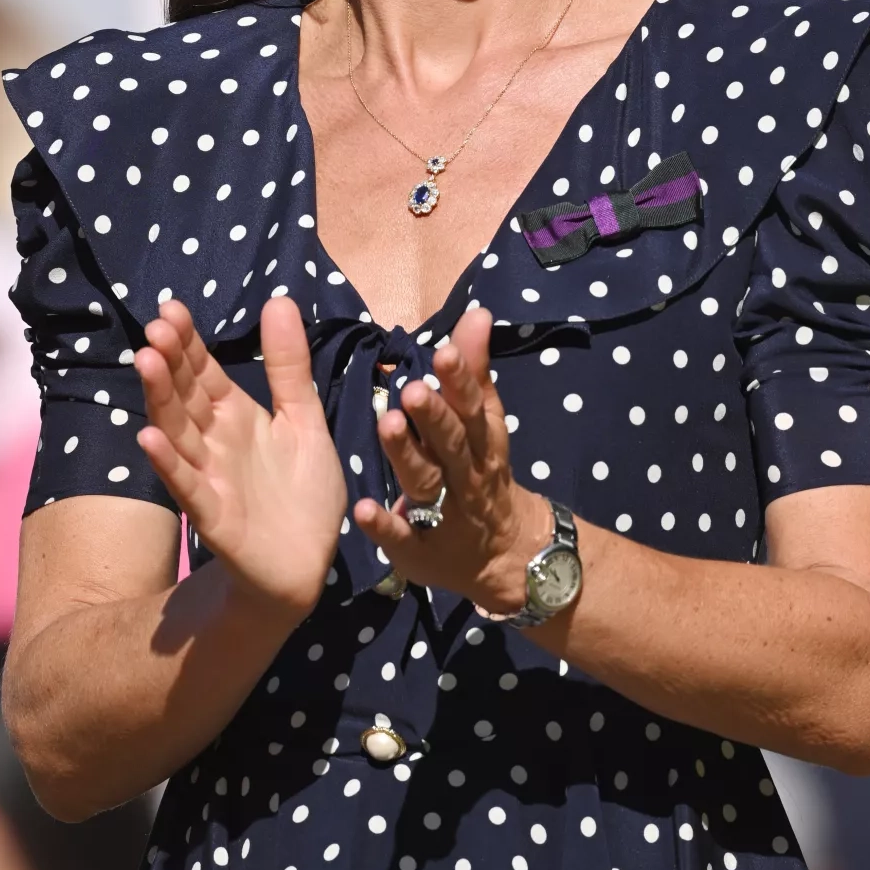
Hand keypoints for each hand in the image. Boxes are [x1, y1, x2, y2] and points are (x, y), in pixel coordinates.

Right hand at [134, 297, 346, 617]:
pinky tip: (149, 439)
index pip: (204, 373)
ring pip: (179, 433)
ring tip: (146, 363)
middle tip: (156, 328)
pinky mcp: (214, 517)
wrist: (308, 564)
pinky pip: (187, 487)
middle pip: (186, 397)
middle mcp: (215, 443)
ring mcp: (210, 478)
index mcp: (236, 417)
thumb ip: (289, 366)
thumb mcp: (303, 419)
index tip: (171, 308)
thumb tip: (280, 298)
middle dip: (171, 363)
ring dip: (161, 401)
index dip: (189, 344)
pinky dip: (168, 464)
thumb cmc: (302, 494)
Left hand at [352, 307, 551, 613]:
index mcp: (481, 443)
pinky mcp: (421, 549)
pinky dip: (385, 525)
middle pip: (452, 444)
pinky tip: (363, 509)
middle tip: (412, 389)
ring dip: (407, 456)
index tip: (444, 351)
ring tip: (385, 426)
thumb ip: (474, 372)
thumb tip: (476, 313)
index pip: (473, 407)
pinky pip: (403, 537)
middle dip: (434, 417)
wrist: (506, 557)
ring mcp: (444, 514)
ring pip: (426, 482)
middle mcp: (467, 475)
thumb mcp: (485, 426)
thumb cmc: (483, 475)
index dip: (461, 380)